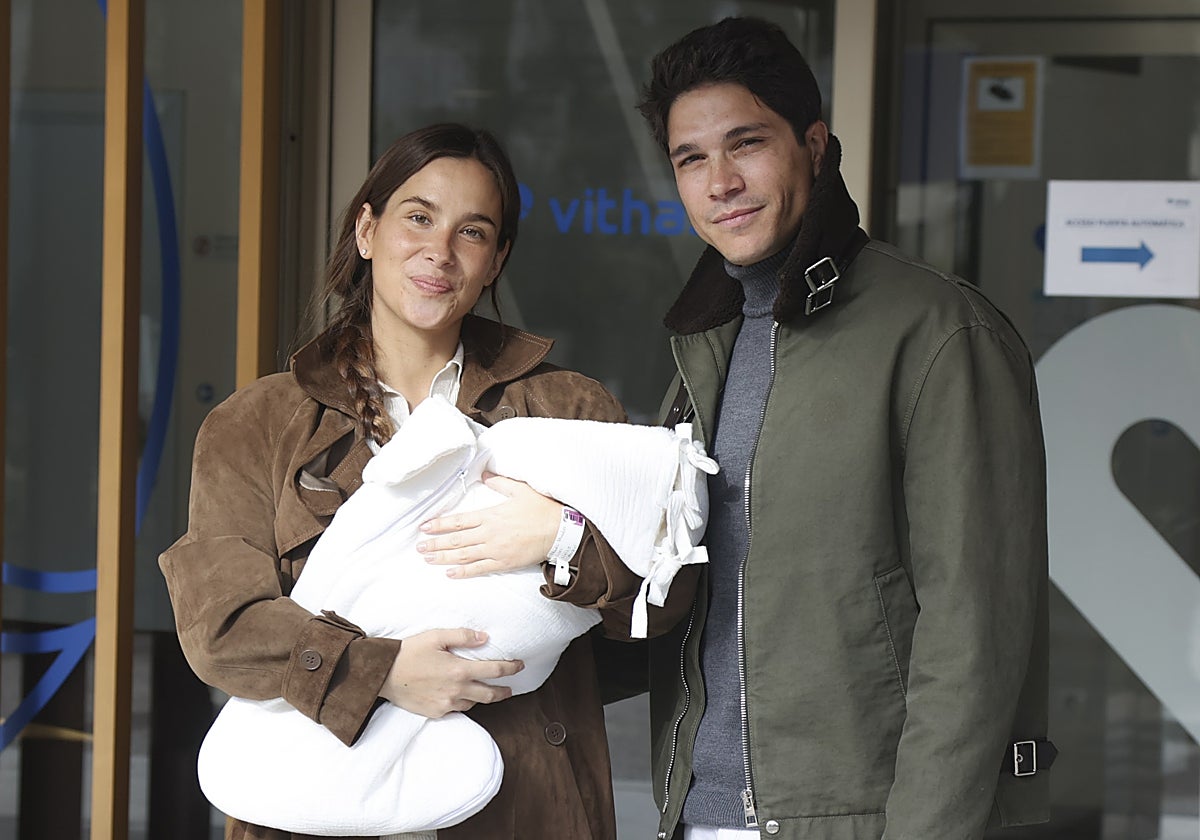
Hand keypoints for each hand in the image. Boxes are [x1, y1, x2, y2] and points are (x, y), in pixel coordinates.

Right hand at [379, 628, 523, 717]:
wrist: (382, 674)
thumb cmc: (409, 652)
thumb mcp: (436, 636)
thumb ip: (463, 636)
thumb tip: (485, 638)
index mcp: (459, 670)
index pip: (495, 670)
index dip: (511, 668)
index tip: (519, 666)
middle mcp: (456, 690)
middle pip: (490, 694)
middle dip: (504, 691)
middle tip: (511, 688)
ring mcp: (446, 704)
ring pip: (473, 704)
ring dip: (482, 698)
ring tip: (486, 691)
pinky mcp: (435, 713)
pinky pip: (456, 710)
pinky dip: (463, 703)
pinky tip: (461, 697)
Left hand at [418, 473, 563, 578]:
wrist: (560, 531)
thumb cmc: (542, 509)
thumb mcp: (520, 490)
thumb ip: (500, 483)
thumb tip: (484, 475)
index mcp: (491, 515)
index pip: (459, 521)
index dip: (440, 525)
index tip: (425, 527)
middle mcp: (490, 534)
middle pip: (456, 540)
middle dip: (435, 544)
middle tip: (419, 547)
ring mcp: (496, 550)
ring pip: (464, 555)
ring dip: (444, 558)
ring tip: (428, 559)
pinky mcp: (504, 562)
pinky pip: (480, 568)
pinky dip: (463, 571)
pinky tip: (450, 573)